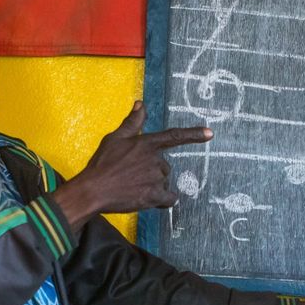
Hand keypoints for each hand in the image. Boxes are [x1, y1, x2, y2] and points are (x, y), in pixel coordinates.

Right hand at [52, 102, 211, 230]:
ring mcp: (155, 178)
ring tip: (133, 188)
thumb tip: (140, 104)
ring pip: (164, 182)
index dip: (194, 134)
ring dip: (154, 186)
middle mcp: (154, 159)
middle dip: (153, 172)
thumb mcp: (115, 138)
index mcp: (146, 143)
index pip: (174, 136)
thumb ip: (132, 122)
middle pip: (164, 166)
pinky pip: (168, 198)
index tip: (210, 133)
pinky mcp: (153, 195)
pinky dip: (163, 200)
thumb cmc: (102, 163)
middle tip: (132, 176)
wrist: (93, 189)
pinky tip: (150, 199)